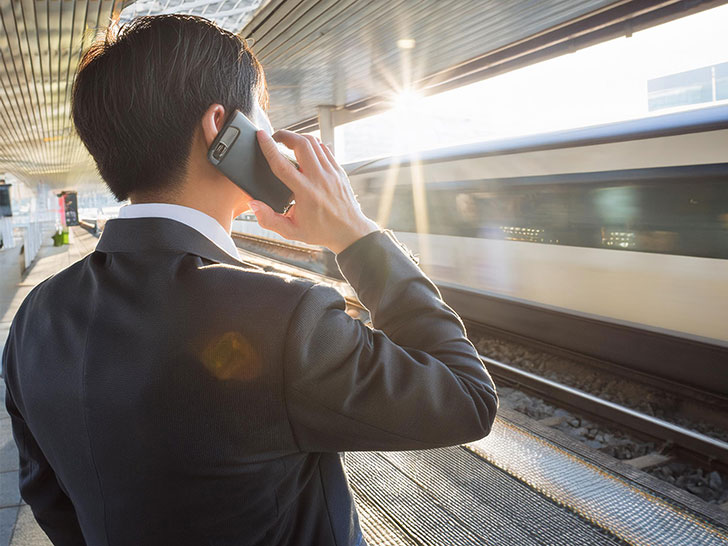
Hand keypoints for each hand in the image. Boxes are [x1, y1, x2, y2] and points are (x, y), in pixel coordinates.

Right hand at [249, 130, 378, 253]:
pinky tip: (305, 150)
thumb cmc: (321, 231)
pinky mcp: (338, 170)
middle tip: (275, 138)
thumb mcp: (291, 231)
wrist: (350, 231)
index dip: (268, 147)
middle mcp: (319, 179)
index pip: (282, 164)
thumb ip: (269, 219)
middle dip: (285, 135)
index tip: (261, 135)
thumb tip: (254, 204)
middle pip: (301, 144)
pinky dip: (312, 144)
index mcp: (306, 192)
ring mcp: (331, 172)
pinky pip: (324, 149)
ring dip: (298, 138)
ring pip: (314, 143)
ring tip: (288, 142)